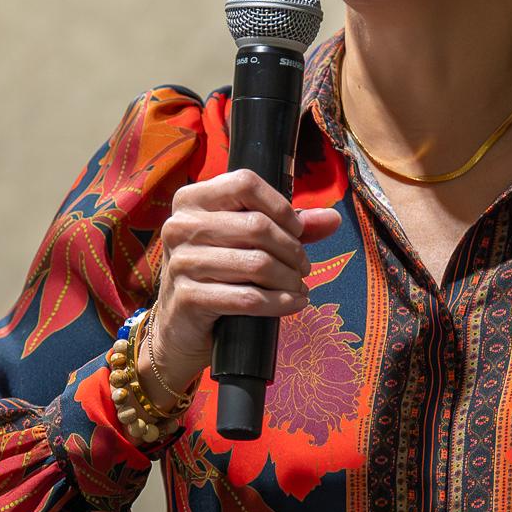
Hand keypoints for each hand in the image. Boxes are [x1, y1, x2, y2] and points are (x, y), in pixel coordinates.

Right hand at [142, 169, 343, 400]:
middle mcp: (180, 226)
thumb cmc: (217, 275)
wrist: (179, 327)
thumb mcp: (246, 243)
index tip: (297, 230)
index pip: (245, 183)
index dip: (280, 206)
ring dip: (289, 278)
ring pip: (256, 263)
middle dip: (292, 249)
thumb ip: (287, 226)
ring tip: (299, 286)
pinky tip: (293, 303)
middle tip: (304, 266)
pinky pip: (247, 298)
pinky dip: (279, 303)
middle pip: (256, 225)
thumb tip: (333, 218)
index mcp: (192, 200)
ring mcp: (181, 262)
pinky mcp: (187, 298)